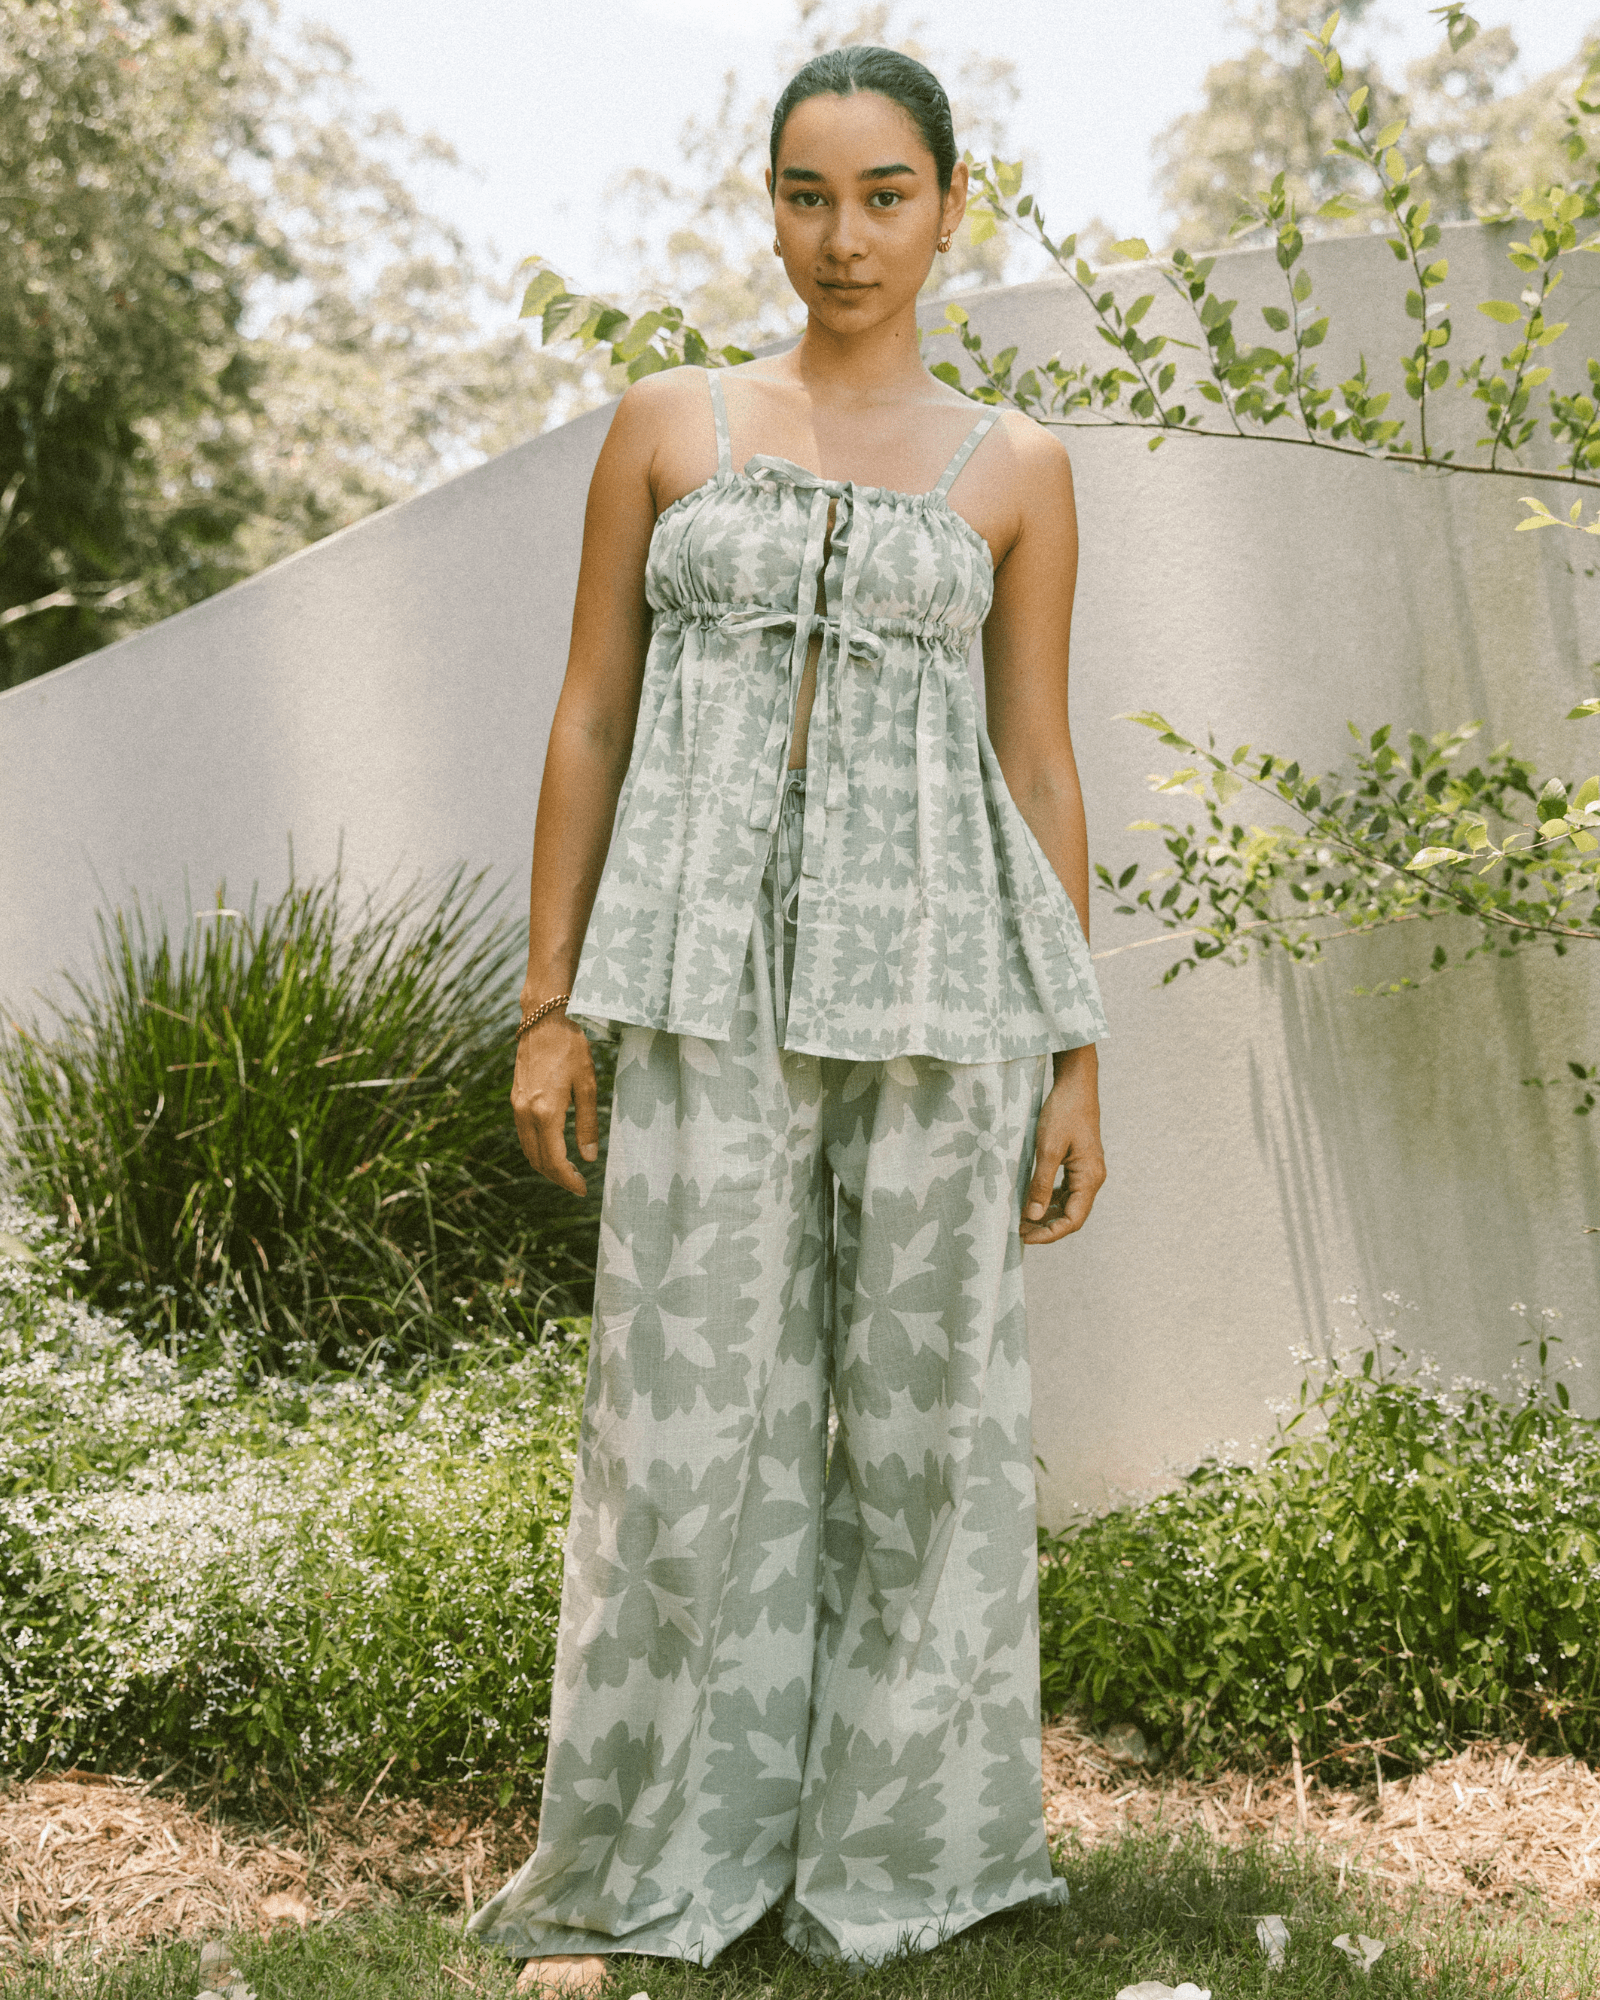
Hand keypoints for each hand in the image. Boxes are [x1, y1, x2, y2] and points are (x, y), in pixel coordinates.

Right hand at [511, 1015, 598, 1194]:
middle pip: (537, 1160)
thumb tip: (589, 1157)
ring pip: (527, 1149)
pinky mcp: (515, 1099)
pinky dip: (537, 1149)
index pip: (554, 1159)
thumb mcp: (588, 1085)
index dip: (568, 1179)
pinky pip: (523, 1135)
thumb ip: (588, 1123)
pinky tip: (553, 1148)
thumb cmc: (571, 1048)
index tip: (583, 1189)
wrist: (543, 1020)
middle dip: (557, 1177)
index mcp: (545, 1111)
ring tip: (567, 1171)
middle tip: (577, 1185)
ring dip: (545, 1165)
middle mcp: (525, 1112)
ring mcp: (517, 1106)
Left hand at [1020, 1043, 1104, 1245]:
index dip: (1050, 1234)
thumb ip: (1041, 1184)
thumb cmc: (1063, 1112)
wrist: (1075, 1084)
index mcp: (1090, 1177)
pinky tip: (1030, 1202)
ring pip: (1068, 1205)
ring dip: (1046, 1216)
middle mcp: (1092, 1178)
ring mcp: (1086, 1171)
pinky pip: (1065, 1191)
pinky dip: (1049, 1201)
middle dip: (1046, 1227)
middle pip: (1072, 1216)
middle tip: (1017, 1231)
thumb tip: (1033, 1216)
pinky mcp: (1078, 1164)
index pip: (1073, 1220)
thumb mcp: (1048, 1149)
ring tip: (1020, 1220)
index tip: (1024, 1237)